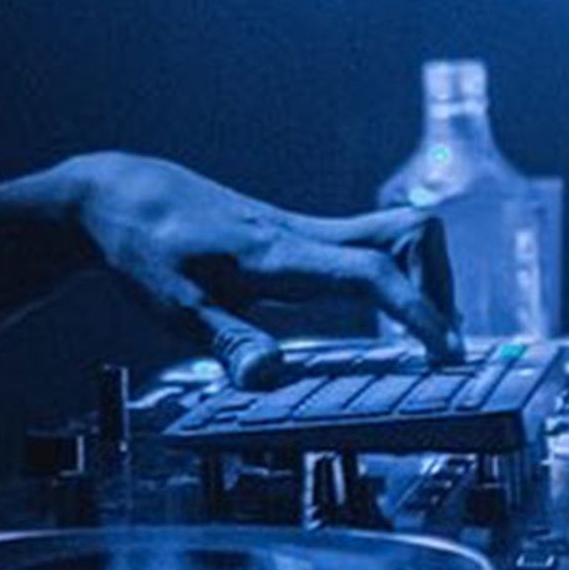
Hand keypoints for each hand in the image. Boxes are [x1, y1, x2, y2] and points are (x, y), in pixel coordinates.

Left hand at [74, 155, 464, 386]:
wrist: (122, 193)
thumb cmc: (144, 249)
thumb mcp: (172, 309)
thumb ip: (228, 341)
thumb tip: (272, 376)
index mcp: (278, 254)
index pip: (371, 272)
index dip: (417, 310)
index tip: (447, 351)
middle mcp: (303, 234)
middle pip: (408, 232)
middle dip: (439, 285)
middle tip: (437, 346)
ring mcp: (305, 229)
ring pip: (396, 232)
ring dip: (424, 277)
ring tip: (420, 335)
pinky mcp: (299, 234)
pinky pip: (372, 243)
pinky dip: (397, 274)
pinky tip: (384, 311)